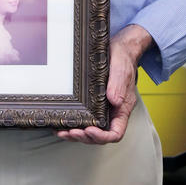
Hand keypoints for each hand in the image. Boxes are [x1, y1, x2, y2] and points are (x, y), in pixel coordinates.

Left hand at [56, 24, 152, 144]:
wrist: (119, 49)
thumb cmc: (122, 59)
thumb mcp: (121, 69)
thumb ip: (118, 86)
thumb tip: (114, 101)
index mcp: (122, 108)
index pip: (115, 133)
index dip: (102, 136)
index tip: (89, 130)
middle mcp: (112, 112)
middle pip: (100, 135)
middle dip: (84, 137)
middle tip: (70, 132)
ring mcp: (102, 109)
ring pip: (90, 130)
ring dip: (76, 134)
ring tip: (63, 132)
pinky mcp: (92, 103)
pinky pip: (84, 119)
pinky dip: (73, 124)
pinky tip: (62, 123)